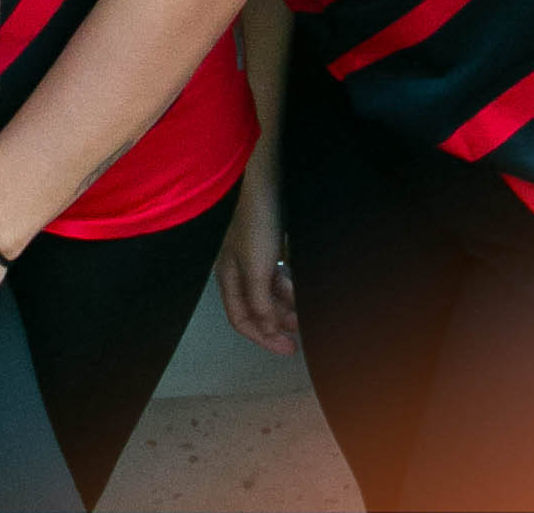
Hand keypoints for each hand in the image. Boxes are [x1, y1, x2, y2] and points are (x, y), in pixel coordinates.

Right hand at [214, 168, 296, 354]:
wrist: (269, 184)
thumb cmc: (258, 227)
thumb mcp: (256, 269)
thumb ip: (260, 303)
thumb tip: (268, 330)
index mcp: (228, 278)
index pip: (241, 320)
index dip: (263, 338)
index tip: (289, 349)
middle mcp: (239, 271)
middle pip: (258, 308)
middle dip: (279, 321)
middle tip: (302, 330)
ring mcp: (255, 258)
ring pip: (272, 293)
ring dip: (288, 303)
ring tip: (306, 306)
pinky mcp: (270, 246)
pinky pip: (280, 276)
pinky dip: (291, 285)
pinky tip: (302, 284)